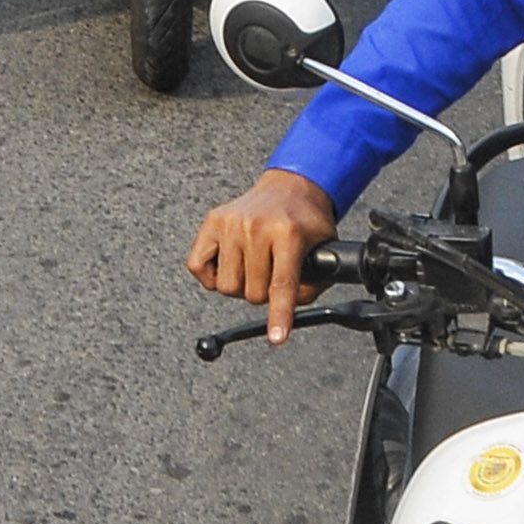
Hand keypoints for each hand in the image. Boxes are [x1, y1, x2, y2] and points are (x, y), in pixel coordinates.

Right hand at [188, 170, 338, 341]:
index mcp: (288, 233)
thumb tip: (289, 310)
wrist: (290, 186)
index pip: (282, 284)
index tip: (277, 337)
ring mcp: (231, 223)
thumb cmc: (306, 220)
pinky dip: (212, 276)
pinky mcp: (212, 222)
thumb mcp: (325, 249)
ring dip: (240, 286)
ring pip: (225, 287)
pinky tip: (230, 263)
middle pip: (252, 293)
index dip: (279, 315)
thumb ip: (313, 283)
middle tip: (272, 275)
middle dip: (263, 294)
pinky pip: (198, 267)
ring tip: (253, 267)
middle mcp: (256, 226)